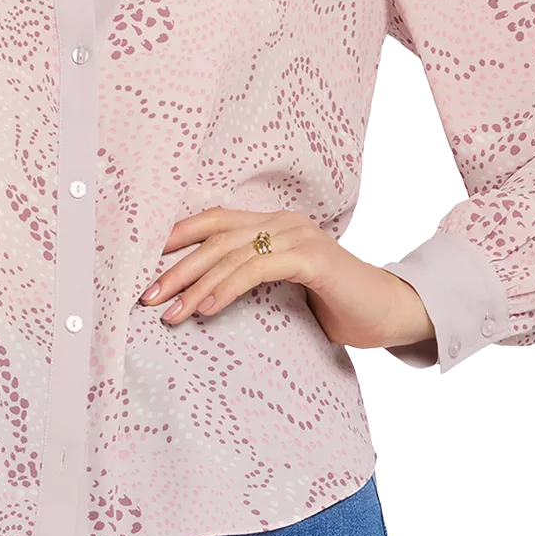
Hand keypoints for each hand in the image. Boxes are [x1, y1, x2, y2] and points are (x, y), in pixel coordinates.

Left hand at [138, 207, 435, 351]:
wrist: (392, 314)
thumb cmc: (336, 307)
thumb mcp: (284, 292)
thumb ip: (250, 282)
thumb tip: (199, 299)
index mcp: (273, 224)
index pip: (214, 221)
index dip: (176, 237)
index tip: (142, 262)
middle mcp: (283, 222)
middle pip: (215, 238)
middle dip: (175, 268)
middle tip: (147, 297)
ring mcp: (298, 236)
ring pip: (231, 254)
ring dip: (195, 285)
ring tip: (170, 313)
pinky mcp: (312, 258)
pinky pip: (257, 269)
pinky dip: (227, 288)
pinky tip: (206, 310)